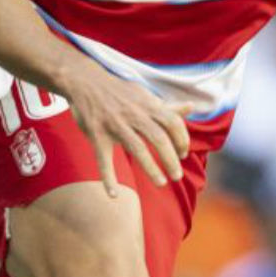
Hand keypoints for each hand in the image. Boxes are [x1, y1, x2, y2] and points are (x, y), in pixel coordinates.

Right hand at [61, 63, 193, 197]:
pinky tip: (113, 194)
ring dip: (151, 168)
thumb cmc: (118, 92)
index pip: (172, 122)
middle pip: (158, 138)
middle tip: (177, 175)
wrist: (84, 81)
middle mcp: (133, 114)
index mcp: (146, 105)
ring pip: (137, 149)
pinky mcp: (97, 134)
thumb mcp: (143, 96)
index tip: (184, 153)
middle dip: (171, 159)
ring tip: (161, 183)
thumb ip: (167, 106)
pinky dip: (108, 178)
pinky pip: (104, 159)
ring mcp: (114, 125)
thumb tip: (191, 107)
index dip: (182, 139)